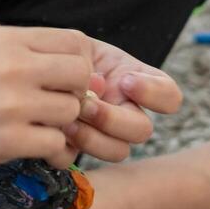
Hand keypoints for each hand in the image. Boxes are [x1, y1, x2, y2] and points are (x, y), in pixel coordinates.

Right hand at [0, 25, 93, 171]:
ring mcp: (11, 103)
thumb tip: (86, 74)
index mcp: (8, 39)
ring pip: (71, 112)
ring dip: (59, 125)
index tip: (62, 83)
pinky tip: (28, 148)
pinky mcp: (6, 141)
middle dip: (74, 94)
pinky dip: (47, 150)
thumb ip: (29, 54)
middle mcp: (13, 65)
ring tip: (36, 129)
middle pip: (81, 75)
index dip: (78, 65)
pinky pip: (54, 144)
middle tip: (53, 108)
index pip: (76, 43)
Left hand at [62, 37, 182, 163]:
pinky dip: (67, 148)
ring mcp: (106, 135)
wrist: (39, 71)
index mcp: (138, 84)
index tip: (126, 81)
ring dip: (92, 137)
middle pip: (142, 131)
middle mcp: (128, 113)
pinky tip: (55, 131)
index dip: (154, 93)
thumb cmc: (63, 55)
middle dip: (113, 119)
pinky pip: (82, 160)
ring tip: (68, 121)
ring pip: (118, 151)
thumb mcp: (79, 47)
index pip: (169, 97)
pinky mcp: (77, 150)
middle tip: (88, 105)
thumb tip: (95, 86)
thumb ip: (89, 61)